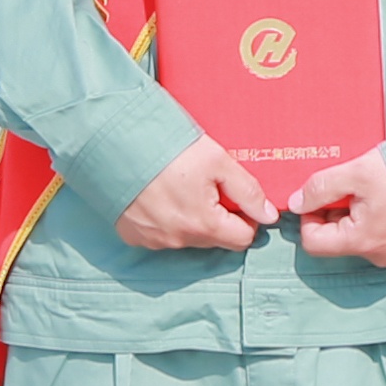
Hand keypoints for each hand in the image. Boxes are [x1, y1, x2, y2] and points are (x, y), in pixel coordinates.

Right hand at [114, 135, 277, 250]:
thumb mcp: (218, 160)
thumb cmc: (170, 148)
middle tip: (208, 185)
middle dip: (219, 216)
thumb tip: (270, 215)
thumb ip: (248, 191)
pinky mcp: (133, 236)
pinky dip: (166, 219)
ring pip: (187, 237)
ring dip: (192, 218)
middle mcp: (178, 241)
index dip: (247, 217)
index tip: (237, 196)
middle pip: (214, 238)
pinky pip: (161, 234)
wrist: (115, 144)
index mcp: (203, 225)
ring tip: (182, 185)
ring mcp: (153, 241)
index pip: (242, 239)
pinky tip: (160, 194)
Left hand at [288, 150, 385, 267]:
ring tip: (378, 189)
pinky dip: (385, 221)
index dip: (310, 217)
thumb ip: (321, 187)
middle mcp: (380, 257)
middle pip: (341, 239)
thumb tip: (295, 203)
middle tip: (353, 185)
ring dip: (363, 215)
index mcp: (361, 241)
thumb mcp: (357, 171)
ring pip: (366, 238)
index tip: (322, 195)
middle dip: (339, 212)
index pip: (314, 243)